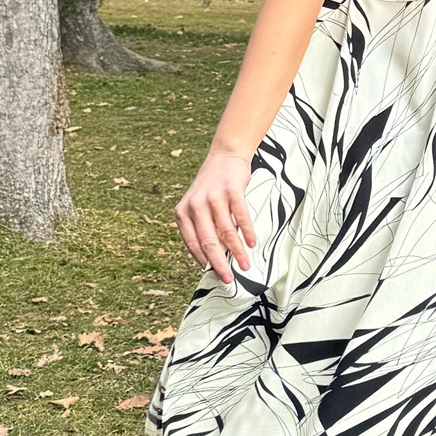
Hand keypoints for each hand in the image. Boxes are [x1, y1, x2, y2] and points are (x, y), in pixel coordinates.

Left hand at [174, 151, 255, 282]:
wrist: (224, 156)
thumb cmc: (212, 187)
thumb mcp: (199, 206)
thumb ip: (203, 228)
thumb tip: (215, 258)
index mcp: (183, 211)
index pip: (192, 243)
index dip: (203, 261)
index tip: (213, 276)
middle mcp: (196, 205)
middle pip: (209, 241)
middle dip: (219, 264)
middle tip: (228, 279)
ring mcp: (214, 196)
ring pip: (226, 232)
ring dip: (237, 252)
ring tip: (245, 265)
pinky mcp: (232, 189)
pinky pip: (240, 216)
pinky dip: (247, 232)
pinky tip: (252, 243)